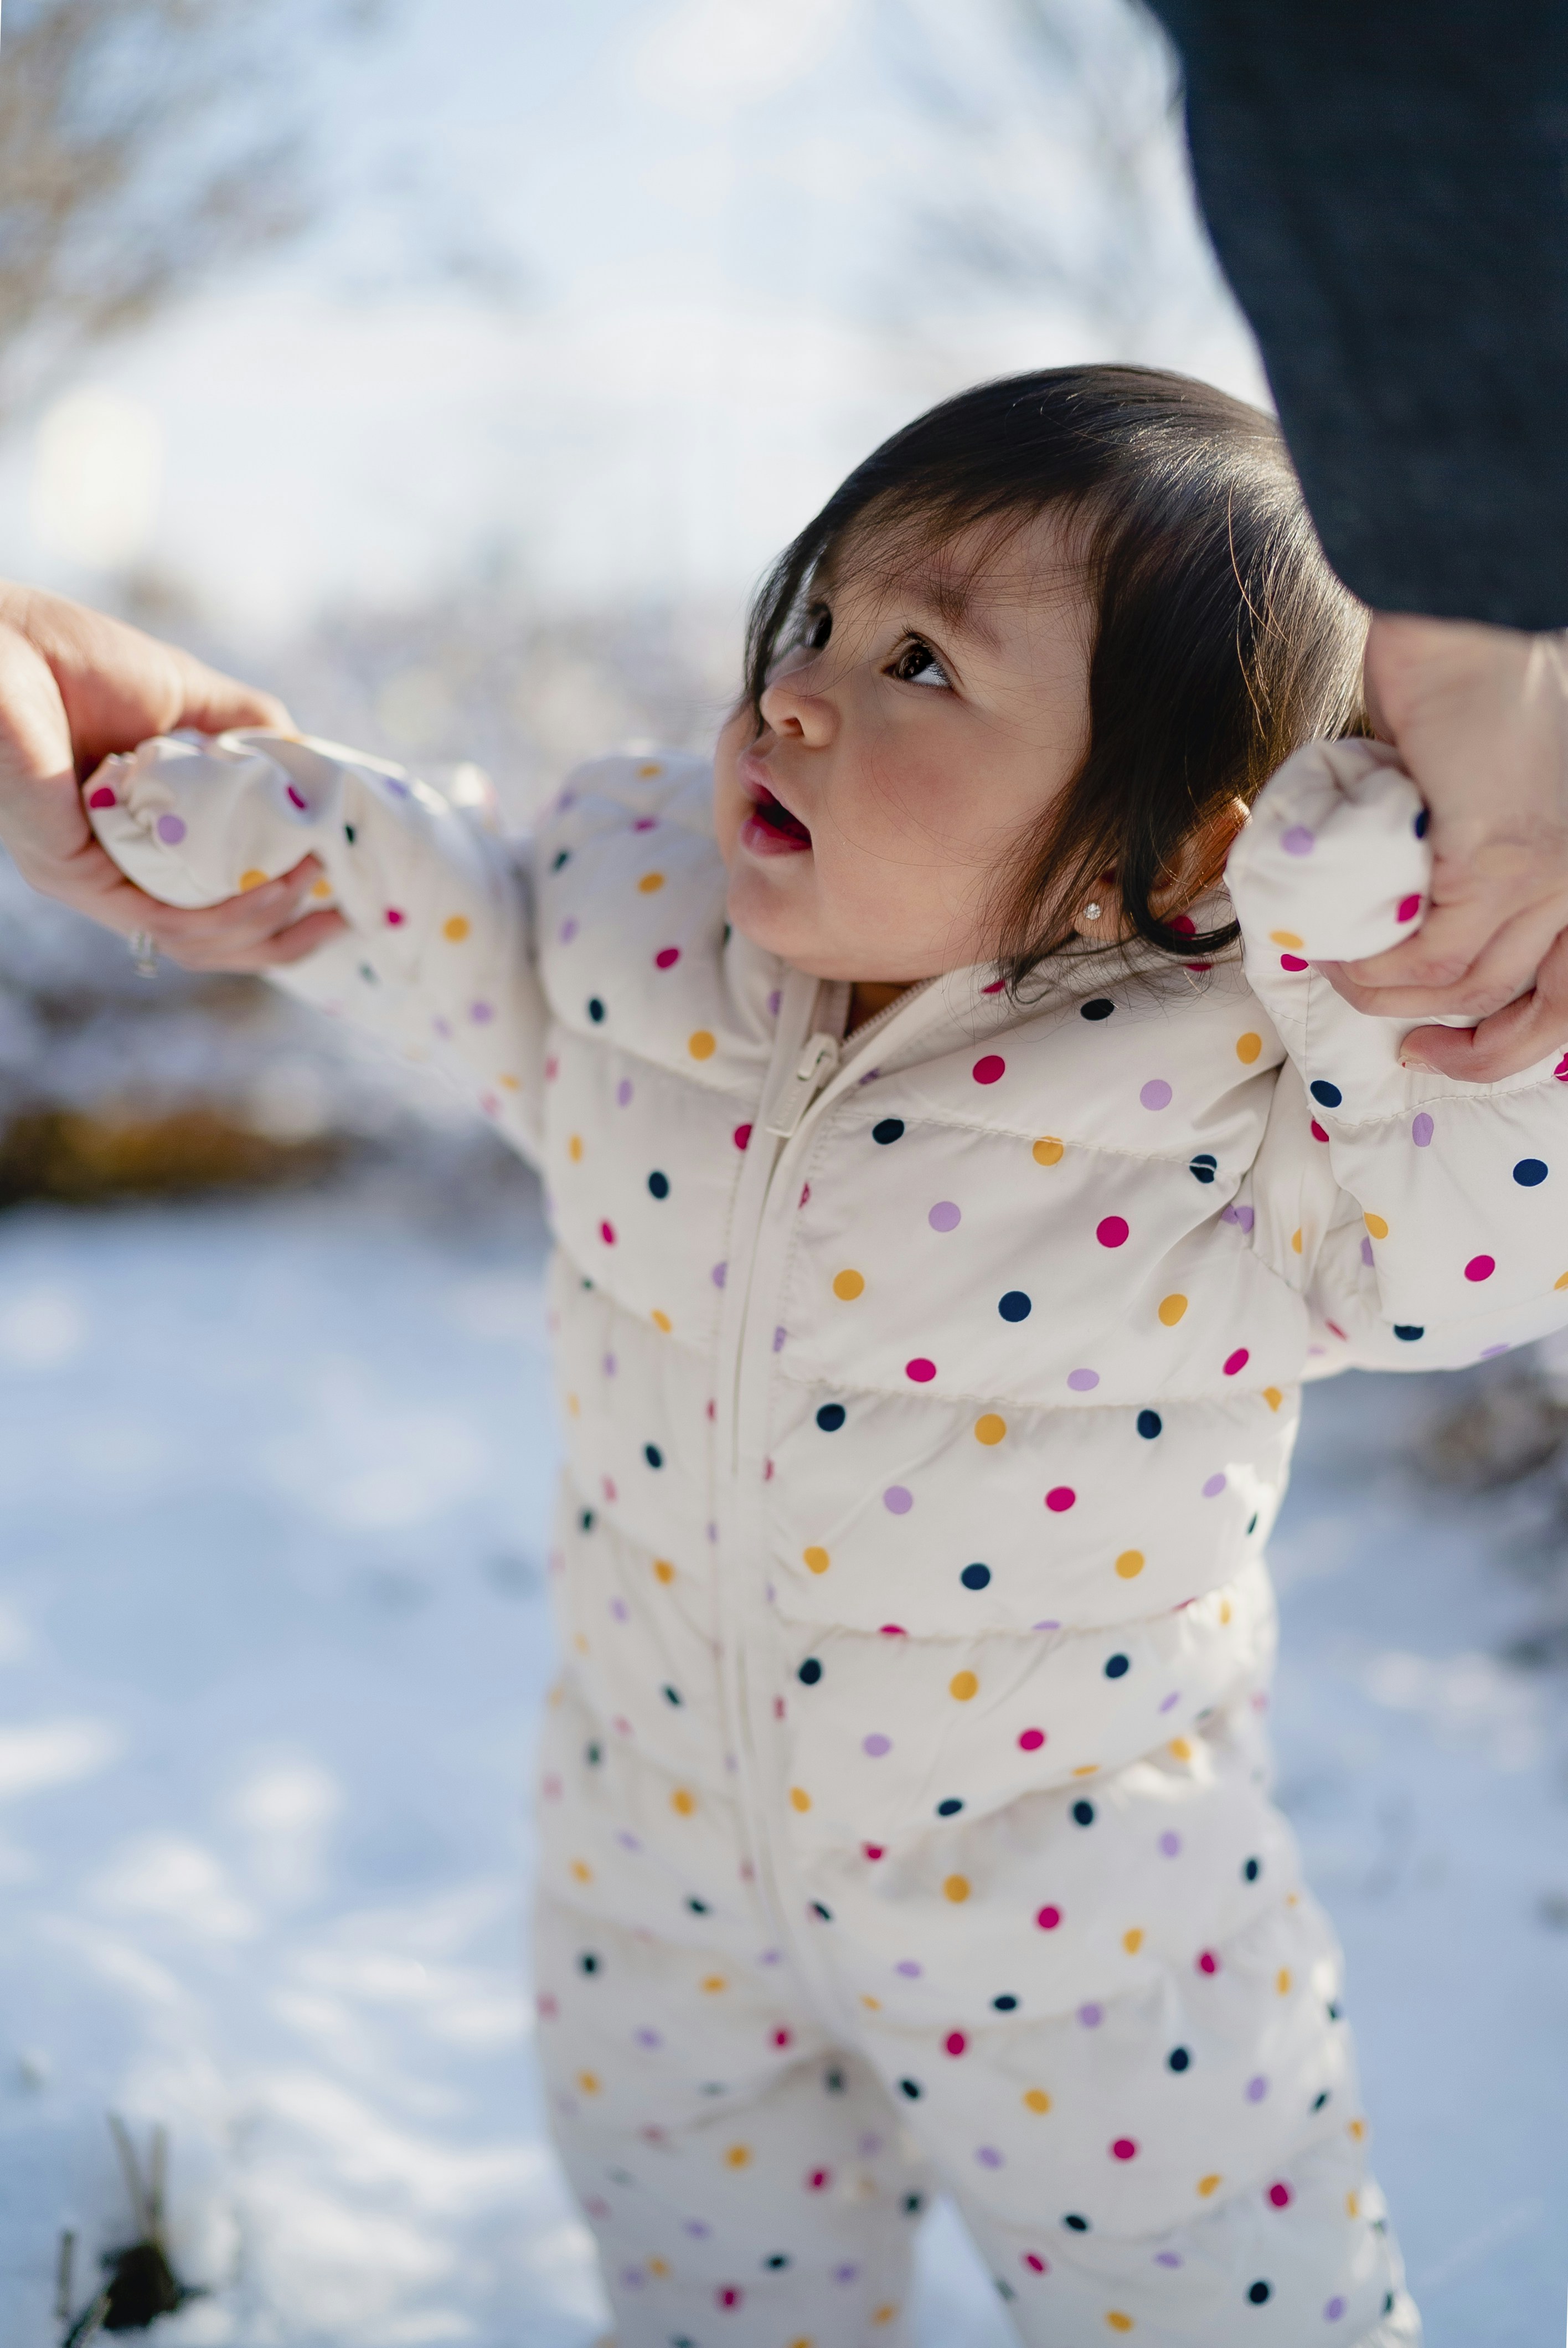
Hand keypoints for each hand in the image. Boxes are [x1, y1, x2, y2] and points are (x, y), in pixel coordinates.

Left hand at [0, 582, 345, 969]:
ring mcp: (91, 880)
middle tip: (345, 917)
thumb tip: (315, 762)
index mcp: (138, 839)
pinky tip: (282, 882)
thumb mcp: (187, 693)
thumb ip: (248, 729)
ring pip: (196, 942)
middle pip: (212, 942)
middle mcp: (112, 871)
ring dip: (269, 923)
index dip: (281, 913)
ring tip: (315, 885)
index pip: (213, 904)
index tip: (340, 898)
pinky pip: (167, 921)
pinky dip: (233, 911)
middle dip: (286, 940)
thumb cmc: (75, 656)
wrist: (5, 639)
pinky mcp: (75, 876)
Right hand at [1320, 612, 1567, 1077]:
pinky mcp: (1497, 855)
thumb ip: (1468, 848)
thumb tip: (1409, 906)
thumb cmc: (1472, 677)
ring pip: (1465, 985)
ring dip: (1389, 996)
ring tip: (1337, 972)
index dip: (1514, 1043)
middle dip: (1463, 1050)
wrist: (1462, 610)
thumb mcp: (1488, 783)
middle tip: (1401, 1049)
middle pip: (1536, 1008)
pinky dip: (1373, 965)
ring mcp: (1551, 866)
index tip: (1442, 1046)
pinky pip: (1427, 950)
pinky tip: (1335, 950)